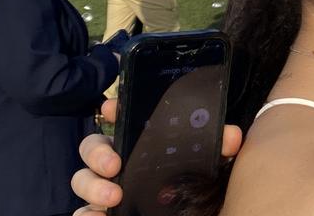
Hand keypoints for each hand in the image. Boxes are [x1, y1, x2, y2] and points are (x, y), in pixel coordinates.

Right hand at [72, 99, 243, 211]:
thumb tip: (230, 137)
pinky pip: (83, 212)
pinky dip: (85, 214)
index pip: (121, 120)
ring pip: (83, 179)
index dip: (114, 109)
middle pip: (93, 147)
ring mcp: (108, 187)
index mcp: (141, 143)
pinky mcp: (102, 212)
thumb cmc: (195, 184)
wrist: (196, 214)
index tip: (112, 108)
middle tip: (114, 165)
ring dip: (92, 185)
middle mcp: (120, 163)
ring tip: (114, 197)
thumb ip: (220, 146)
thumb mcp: (211, 162)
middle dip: (97, 153)